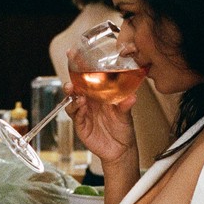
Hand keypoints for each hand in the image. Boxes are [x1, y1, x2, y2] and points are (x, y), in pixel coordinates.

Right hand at [66, 47, 138, 167]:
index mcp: (100, 93)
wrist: (121, 149)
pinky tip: (80, 106)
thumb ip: (126, 106)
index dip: (80, 65)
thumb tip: (132, 97)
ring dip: (71, 94)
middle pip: (76, 87)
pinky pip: (74, 115)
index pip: (88, 77)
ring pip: (72, 100)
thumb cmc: (123, 129)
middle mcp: (90, 101)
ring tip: (74, 92)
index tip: (74, 54)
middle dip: (71, 80)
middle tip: (72, 77)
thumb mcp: (126, 115)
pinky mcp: (81, 124)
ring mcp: (84, 112)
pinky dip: (75, 109)